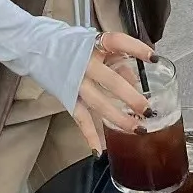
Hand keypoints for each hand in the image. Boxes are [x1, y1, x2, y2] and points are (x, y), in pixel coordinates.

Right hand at [72, 31, 155, 154]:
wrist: (38, 46)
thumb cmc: (73, 46)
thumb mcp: (96, 45)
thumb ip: (118, 61)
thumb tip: (135, 84)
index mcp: (94, 44)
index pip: (118, 42)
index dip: (136, 49)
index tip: (154, 58)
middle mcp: (84, 62)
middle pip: (111, 81)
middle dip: (131, 97)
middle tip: (148, 109)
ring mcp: (75, 81)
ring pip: (98, 103)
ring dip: (118, 118)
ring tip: (137, 129)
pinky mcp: (67, 96)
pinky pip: (80, 118)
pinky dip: (90, 135)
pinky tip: (99, 150)